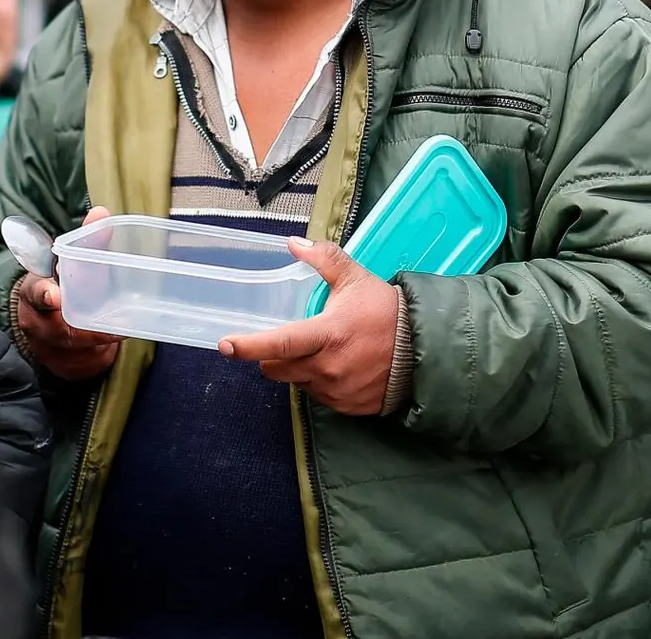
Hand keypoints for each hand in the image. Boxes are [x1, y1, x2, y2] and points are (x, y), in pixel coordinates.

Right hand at [14, 207, 121, 379]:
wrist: (45, 324)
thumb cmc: (62, 286)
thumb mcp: (71, 264)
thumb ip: (87, 241)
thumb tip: (101, 212)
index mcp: (35, 291)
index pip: (34, 293)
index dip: (44, 295)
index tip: (54, 296)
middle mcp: (38, 322)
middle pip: (61, 329)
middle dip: (88, 330)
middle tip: (116, 327)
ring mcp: (50, 347)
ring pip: (77, 350)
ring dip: (101, 342)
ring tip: (124, 330)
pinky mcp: (65, 364)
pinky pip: (86, 362)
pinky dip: (104, 353)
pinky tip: (121, 341)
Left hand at [219, 237, 399, 415]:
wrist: (424, 348)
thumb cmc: (387, 311)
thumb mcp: (356, 279)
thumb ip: (324, 259)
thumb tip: (294, 243)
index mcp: (327, 335)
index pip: (278, 344)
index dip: (248, 346)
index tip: (226, 346)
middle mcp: (328, 368)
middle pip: (277, 369)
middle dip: (273, 357)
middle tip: (290, 342)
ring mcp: (337, 391)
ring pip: (299, 383)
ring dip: (301, 369)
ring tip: (327, 351)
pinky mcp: (347, 406)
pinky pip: (321, 397)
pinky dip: (322, 383)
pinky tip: (341, 367)